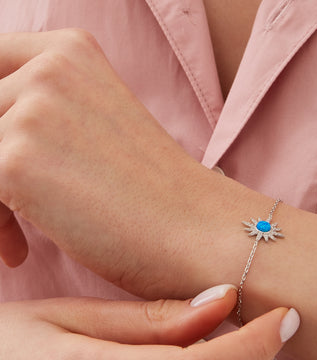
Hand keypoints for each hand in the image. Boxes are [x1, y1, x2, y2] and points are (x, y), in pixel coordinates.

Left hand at [0, 29, 215, 292]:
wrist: (200, 234)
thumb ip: (44, 117)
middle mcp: (50, 66)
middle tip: (9, 207)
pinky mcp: (19, 159)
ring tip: (17, 238)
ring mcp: (34, 108)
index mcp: (70, 53)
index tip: (7, 161)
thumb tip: (4, 142)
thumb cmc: (157, 199)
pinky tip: (20, 253)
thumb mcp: (96, 134)